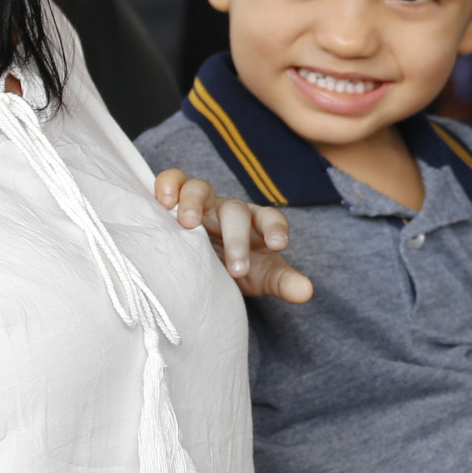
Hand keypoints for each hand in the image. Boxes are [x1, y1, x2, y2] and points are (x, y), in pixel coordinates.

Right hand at [153, 170, 312, 302]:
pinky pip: (173, 181)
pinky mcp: (176, 200)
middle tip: (235, 270)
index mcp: (256, 224)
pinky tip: (164, 202)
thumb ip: (283, 282)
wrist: (204, 264)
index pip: (271, 218)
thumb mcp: (260, 277)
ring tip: (187, 224)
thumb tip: (306, 292)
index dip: (276, 228)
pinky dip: (168, 184)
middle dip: (236, 239)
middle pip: (235, 212)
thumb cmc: (238, 266)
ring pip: (200, 188)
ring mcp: (203, 202)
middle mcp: (230, 210)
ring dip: (194, 202)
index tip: (279, 245)